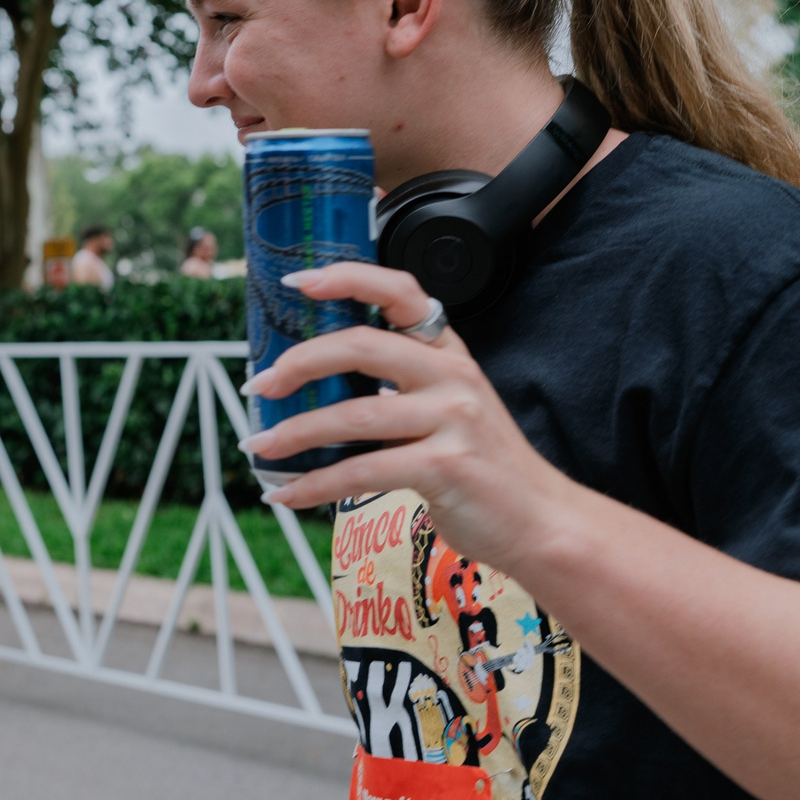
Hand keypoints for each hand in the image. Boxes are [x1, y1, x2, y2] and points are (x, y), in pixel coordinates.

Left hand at [237, 262, 578, 573]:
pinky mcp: (445, 466)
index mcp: (447, 352)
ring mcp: (452, 419)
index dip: (345, 278)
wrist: (539, 521)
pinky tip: (286, 495)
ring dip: (295, 433)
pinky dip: (315, 485)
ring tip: (260, 446)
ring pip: (353, 416)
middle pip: (361, 346)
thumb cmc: (481, 466)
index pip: (398, 291)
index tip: (295, 282)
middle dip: (298, 363)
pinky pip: (362, 471)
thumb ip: (397, 387)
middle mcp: (452, 376)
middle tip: (259, 383)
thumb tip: (311, 384)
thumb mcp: (447, 408)